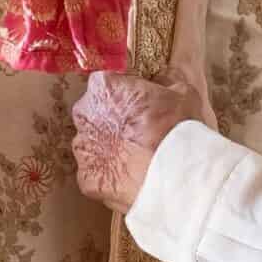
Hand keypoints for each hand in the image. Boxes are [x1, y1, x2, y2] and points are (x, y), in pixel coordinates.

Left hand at [70, 72, 203, 214]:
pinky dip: (108, 174)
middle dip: (113, 121)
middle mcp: (84, 113)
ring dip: (109, 148)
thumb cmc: (177, 128)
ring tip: (136, 158)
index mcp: (103, 87)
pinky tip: (130, 177)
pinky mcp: (85, 177)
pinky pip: (95, 173)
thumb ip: (162, 84)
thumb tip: (161, 84)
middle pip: (95, 114)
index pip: (107, 84)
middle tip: (138, 133)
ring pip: (92, 144)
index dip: (125, 95)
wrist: (175, 174)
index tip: (139, 106)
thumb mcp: (180, 92)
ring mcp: (81, 147)